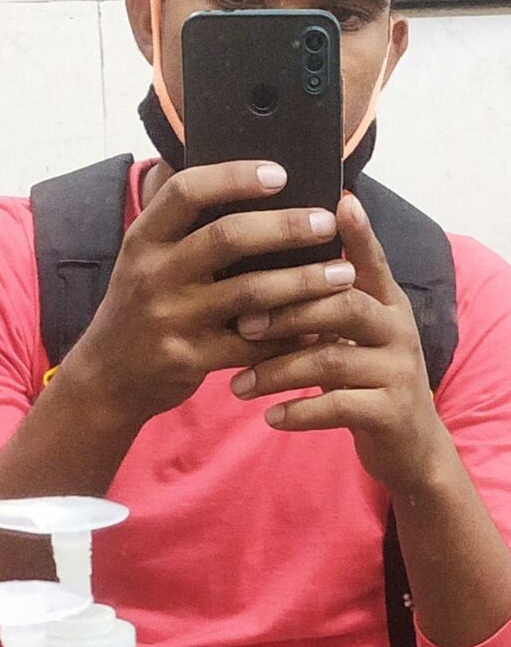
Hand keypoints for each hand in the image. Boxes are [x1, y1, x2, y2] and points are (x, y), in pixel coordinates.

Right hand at [63, 161, 353, 426]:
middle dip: (286, 226)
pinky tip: (318, 327)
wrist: (107, 378)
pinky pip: (252, 344)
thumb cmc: (137, 309)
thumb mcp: (140, 259)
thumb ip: (173, 220)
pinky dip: (289, 336)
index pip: (187, 192)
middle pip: (228, 237)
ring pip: (250, 293)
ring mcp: (171, 319)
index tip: (280, 173)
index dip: (235, 177)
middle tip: (327, 222)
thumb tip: (209, 161)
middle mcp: (154, 274)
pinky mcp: (189, 359)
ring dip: (302, 282)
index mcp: (144, 239)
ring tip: (342, 273)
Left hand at [231, 194, 449, 492]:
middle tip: (239, 324)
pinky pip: (337, 408)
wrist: (409, 444)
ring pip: (331, 361)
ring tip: (237, 386)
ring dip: (276, 372)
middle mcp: (397, 330)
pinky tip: (269, 417)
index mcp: (386, 304)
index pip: (369, 261)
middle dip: (285, 312)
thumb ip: (326, 304)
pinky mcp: (390, 413)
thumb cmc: (365, 380)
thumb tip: (266, 271)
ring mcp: (397, 371)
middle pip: (341, 306)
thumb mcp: (354, 337)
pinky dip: (298, 412)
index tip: (334, 202)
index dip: (357, 233)